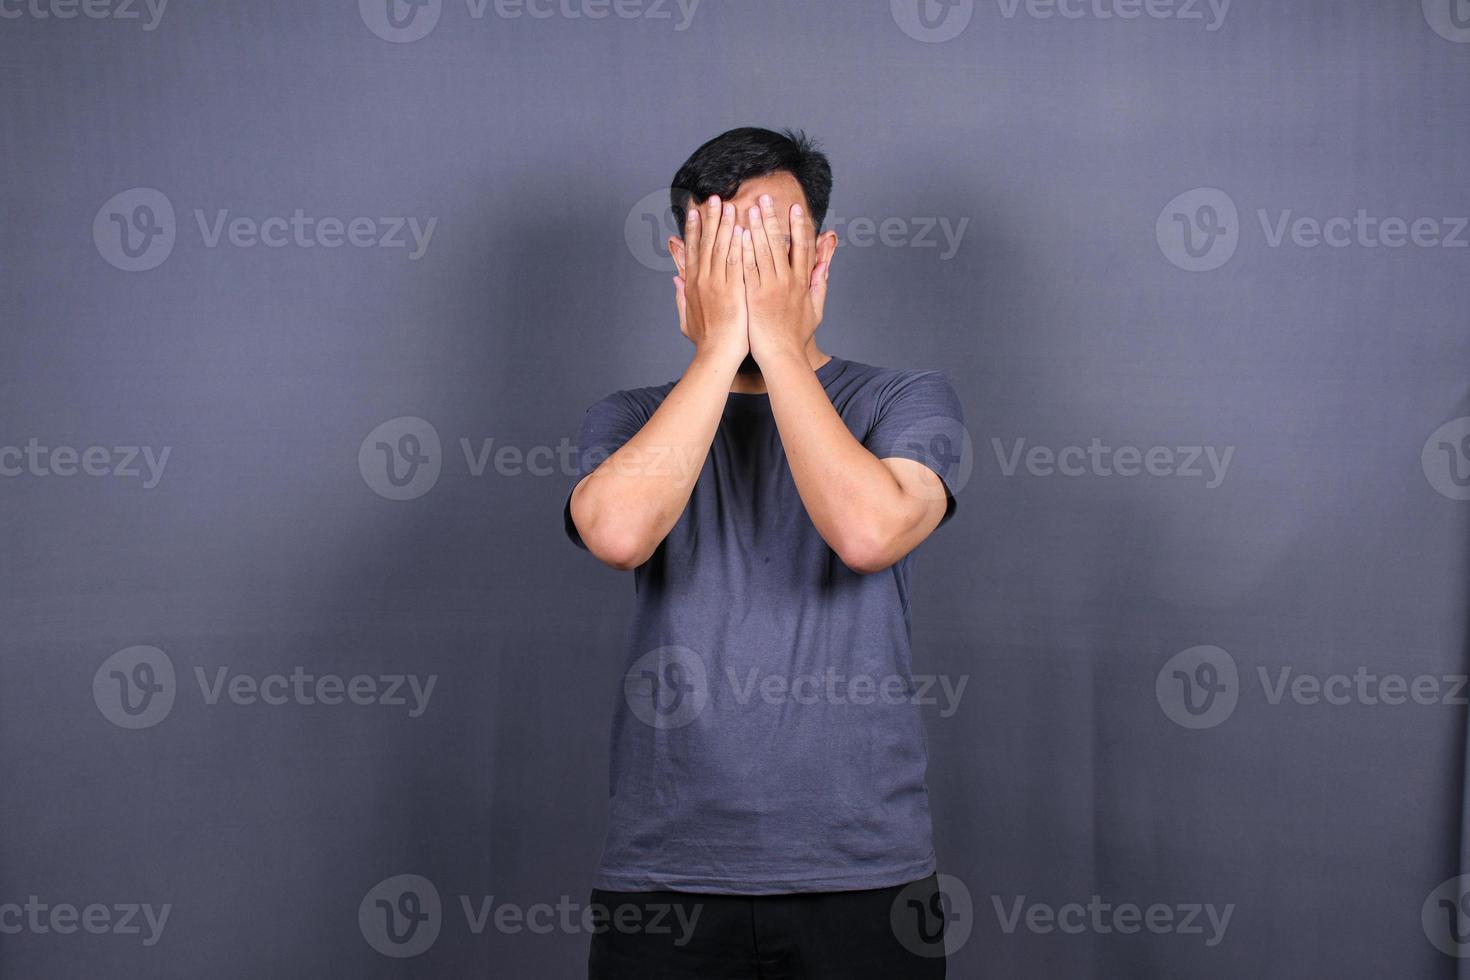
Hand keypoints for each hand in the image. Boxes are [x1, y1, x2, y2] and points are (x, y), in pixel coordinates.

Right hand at [673, 196, 747, 365]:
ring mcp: (717, 284)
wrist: (716, 355)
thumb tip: (676, 281)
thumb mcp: (686, 318)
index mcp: (692, 284)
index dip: (693, 229)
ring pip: (721, 248)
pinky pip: (736, 262)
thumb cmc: (705, 340)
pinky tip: (742, 228)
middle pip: (706, 243)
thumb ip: (681, 297)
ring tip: (728, 204)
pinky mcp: (733, 290)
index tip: (694, 211)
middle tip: (713, 198)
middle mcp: (703, 280)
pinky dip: (738, 244)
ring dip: (724, 225)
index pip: (692, 250)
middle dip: (710, 218)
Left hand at [742, 194, 829, 365]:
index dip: (799, 226)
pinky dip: (744, 250)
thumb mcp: (816, 309)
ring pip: (763, 251)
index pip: (802, 247)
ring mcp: (770, 287)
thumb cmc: (796, 335)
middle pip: (780, 243)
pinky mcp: (754, 295)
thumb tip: (826, 264)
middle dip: (773, 218)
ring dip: (756, 227)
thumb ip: (820, 284)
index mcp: (802, 282)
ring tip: (750, 208)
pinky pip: (748, 267)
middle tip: (765, 198)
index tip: (795, 208)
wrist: (782, 355)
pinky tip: (738, 234)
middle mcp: (788, 281)